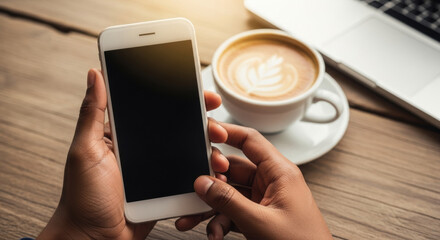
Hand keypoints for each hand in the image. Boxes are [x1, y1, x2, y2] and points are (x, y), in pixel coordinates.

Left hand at [37, 69, 227, 238]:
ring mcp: (157, 169)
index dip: (182, 98)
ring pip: (189, 152)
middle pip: (180, 128)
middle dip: (204, 125)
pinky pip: (189, 176)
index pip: (157, 108)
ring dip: (209, 150)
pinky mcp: (166, 189)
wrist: (94, 238)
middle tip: (218, 129)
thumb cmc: (83, 197)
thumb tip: (95, 75)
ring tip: (218, 156)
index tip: (203, 94)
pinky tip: (215, 173)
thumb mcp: (85, 150)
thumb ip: (91, 112)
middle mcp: (145, 148)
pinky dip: (205, 174)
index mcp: (125, 133)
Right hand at [177, 123, 331, 239]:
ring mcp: (265, 200)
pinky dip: (221, 221)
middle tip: (196, 187)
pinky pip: (234, 211)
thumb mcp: (261, 222)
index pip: (250, 141)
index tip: (204, 133)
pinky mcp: (260, 216)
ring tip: (195, 217)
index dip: (226, 132)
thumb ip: (229, 201)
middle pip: (234, 169)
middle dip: (212, 180)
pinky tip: (215, 232)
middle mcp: (272, 182)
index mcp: (280, 173)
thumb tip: (204, 183)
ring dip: (213, 206)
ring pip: (230, 192)